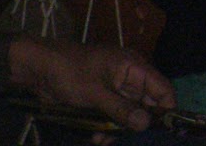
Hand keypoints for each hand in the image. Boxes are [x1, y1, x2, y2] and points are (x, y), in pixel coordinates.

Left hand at [11, 35, 175, 130]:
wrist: (39, 69)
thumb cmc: (71, 73)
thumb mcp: (96, 93)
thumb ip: (121, 109)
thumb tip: (146, 124)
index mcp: (134, 67)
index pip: (162, 88)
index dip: (166, 109)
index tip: (161, 131)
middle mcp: (129, 78)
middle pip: (146, 104)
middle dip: (138, 124)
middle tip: (126, 140)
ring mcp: (115, 89)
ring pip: (128, 114)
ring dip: (119, 129)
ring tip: (103, 140)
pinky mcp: (102, 99)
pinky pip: (113, 116)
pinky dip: (107, 127)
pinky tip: (96, 137)